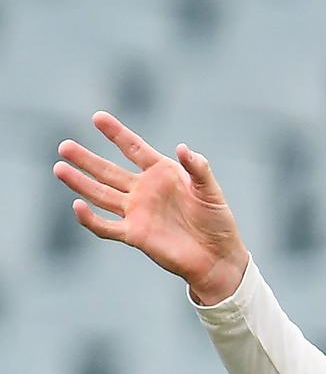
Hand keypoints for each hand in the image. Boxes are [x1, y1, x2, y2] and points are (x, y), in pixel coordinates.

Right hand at [52, 111, 248, 303]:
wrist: (217, 256)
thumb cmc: (217, 220)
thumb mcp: (210, 190)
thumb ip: (198, 168)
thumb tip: (182, 148)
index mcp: (162, 173)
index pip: (134, 149)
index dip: (116, 133)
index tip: (97, 117)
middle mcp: (144, 190)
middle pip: (108, 171)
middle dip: (87, 159)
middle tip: (64, 145)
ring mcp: (137, 212)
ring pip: (101, 194)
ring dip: (80, 182)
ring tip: (59, 168)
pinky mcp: (135, 235)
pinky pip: (106, 226)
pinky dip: (90, 219)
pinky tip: (77, 206)